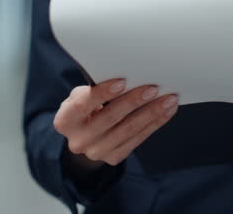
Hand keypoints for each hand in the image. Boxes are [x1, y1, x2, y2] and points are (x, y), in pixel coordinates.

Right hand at [53, 78, 179, 167]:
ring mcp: (96, 152)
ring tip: (168, 99)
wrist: (85, 138)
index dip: (102, 93)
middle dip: (133, 101)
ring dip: (151, 113)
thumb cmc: (85, 108)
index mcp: (65, 121)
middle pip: (110, 118)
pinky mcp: (114, 158)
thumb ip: (94, 89)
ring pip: (128, 130)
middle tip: (153, 88)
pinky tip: (166, 111)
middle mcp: (78, 140)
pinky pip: (138, 139)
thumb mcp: (80, 97)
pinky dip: (154, 123)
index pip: (82, 104)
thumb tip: (125, 74)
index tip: (122, 81)